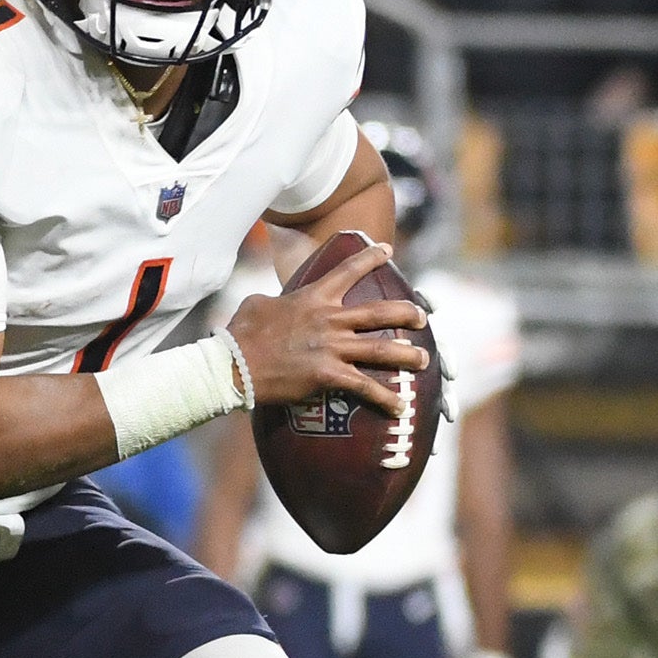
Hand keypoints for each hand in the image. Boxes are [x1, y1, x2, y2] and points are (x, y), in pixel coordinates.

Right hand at [225, 240, 427, 412]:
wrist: (235, 365)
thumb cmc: (241, 334)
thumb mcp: (257, 303)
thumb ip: (277, 299)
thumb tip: (276, 301)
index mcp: (313, 299)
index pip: (347, 272)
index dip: (370, 258)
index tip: (388, 250)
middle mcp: (329, 321)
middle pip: (380, 313)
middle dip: (406, 313)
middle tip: (422, 317)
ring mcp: (332, 349)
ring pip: (382, 350)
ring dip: (407, 356)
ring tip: (423, 360)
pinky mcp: (329, 376)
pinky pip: (365, 387)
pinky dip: (385, 398)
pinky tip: (400, 406)